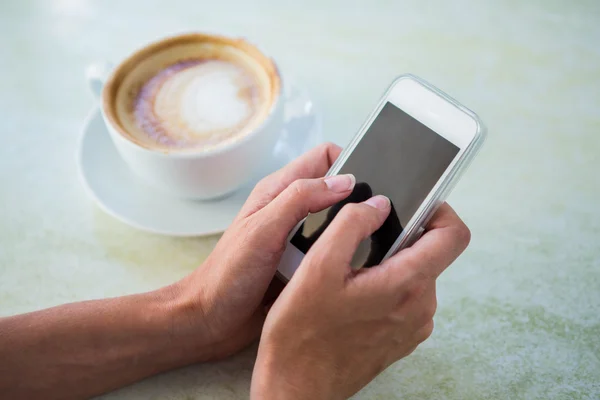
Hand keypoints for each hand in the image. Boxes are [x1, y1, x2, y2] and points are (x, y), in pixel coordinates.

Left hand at [165, 143, 356, 359]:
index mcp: (278, 191)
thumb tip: (345, 182)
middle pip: (337, 190)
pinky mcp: (305, 264)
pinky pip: (334, 251)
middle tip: (376, 216)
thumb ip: (299, 200)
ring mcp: (299, 238)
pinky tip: (352, 266)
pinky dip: (344, 254)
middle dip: (358, 198)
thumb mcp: (263, 229)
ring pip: (340, 222)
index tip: (369, 182)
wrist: (211, 320)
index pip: (324, 158)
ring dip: (352, 230)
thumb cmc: (227, 274)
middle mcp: (291, 210)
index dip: (348, 162)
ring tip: (369, 243)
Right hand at [251, 201, 469, 399]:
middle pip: (430, 253)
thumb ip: (352, 225)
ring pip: (416, 275)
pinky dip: (387, 287)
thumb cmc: (301, 333)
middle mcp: (420, 307)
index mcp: (406, 284)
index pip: (454, 236)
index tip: (414, 206)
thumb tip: (379, 204)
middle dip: (401, 238)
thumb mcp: (318, 266)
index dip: (440, 211)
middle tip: (360, 243)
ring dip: (391, 264)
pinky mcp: (403, 338)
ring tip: (350, 274)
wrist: (296, 386)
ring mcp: (414, 326)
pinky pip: (406, 299)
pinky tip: (353, 296)